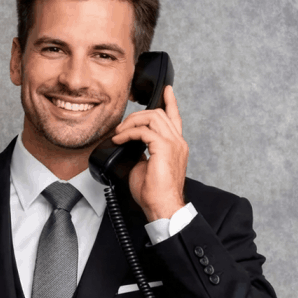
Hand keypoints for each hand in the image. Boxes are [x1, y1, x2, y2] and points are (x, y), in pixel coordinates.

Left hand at [111, 86, 186, 221]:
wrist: (163, 206)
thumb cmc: (155, 193)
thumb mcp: (145, 166)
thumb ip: (141, 151)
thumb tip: (129, 145)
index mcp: (176, 146)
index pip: (175, 118)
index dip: (170, 102)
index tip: (167, 91)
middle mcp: (178, 142)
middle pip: (159, 114)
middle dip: (137, 115)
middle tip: (121, 127)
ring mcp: (173, 143)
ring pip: (152, 117)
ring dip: (132, 122)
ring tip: (119, 133)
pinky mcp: (164, 148)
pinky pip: (143, 131)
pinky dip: (128, 133)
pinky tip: (120, 139)